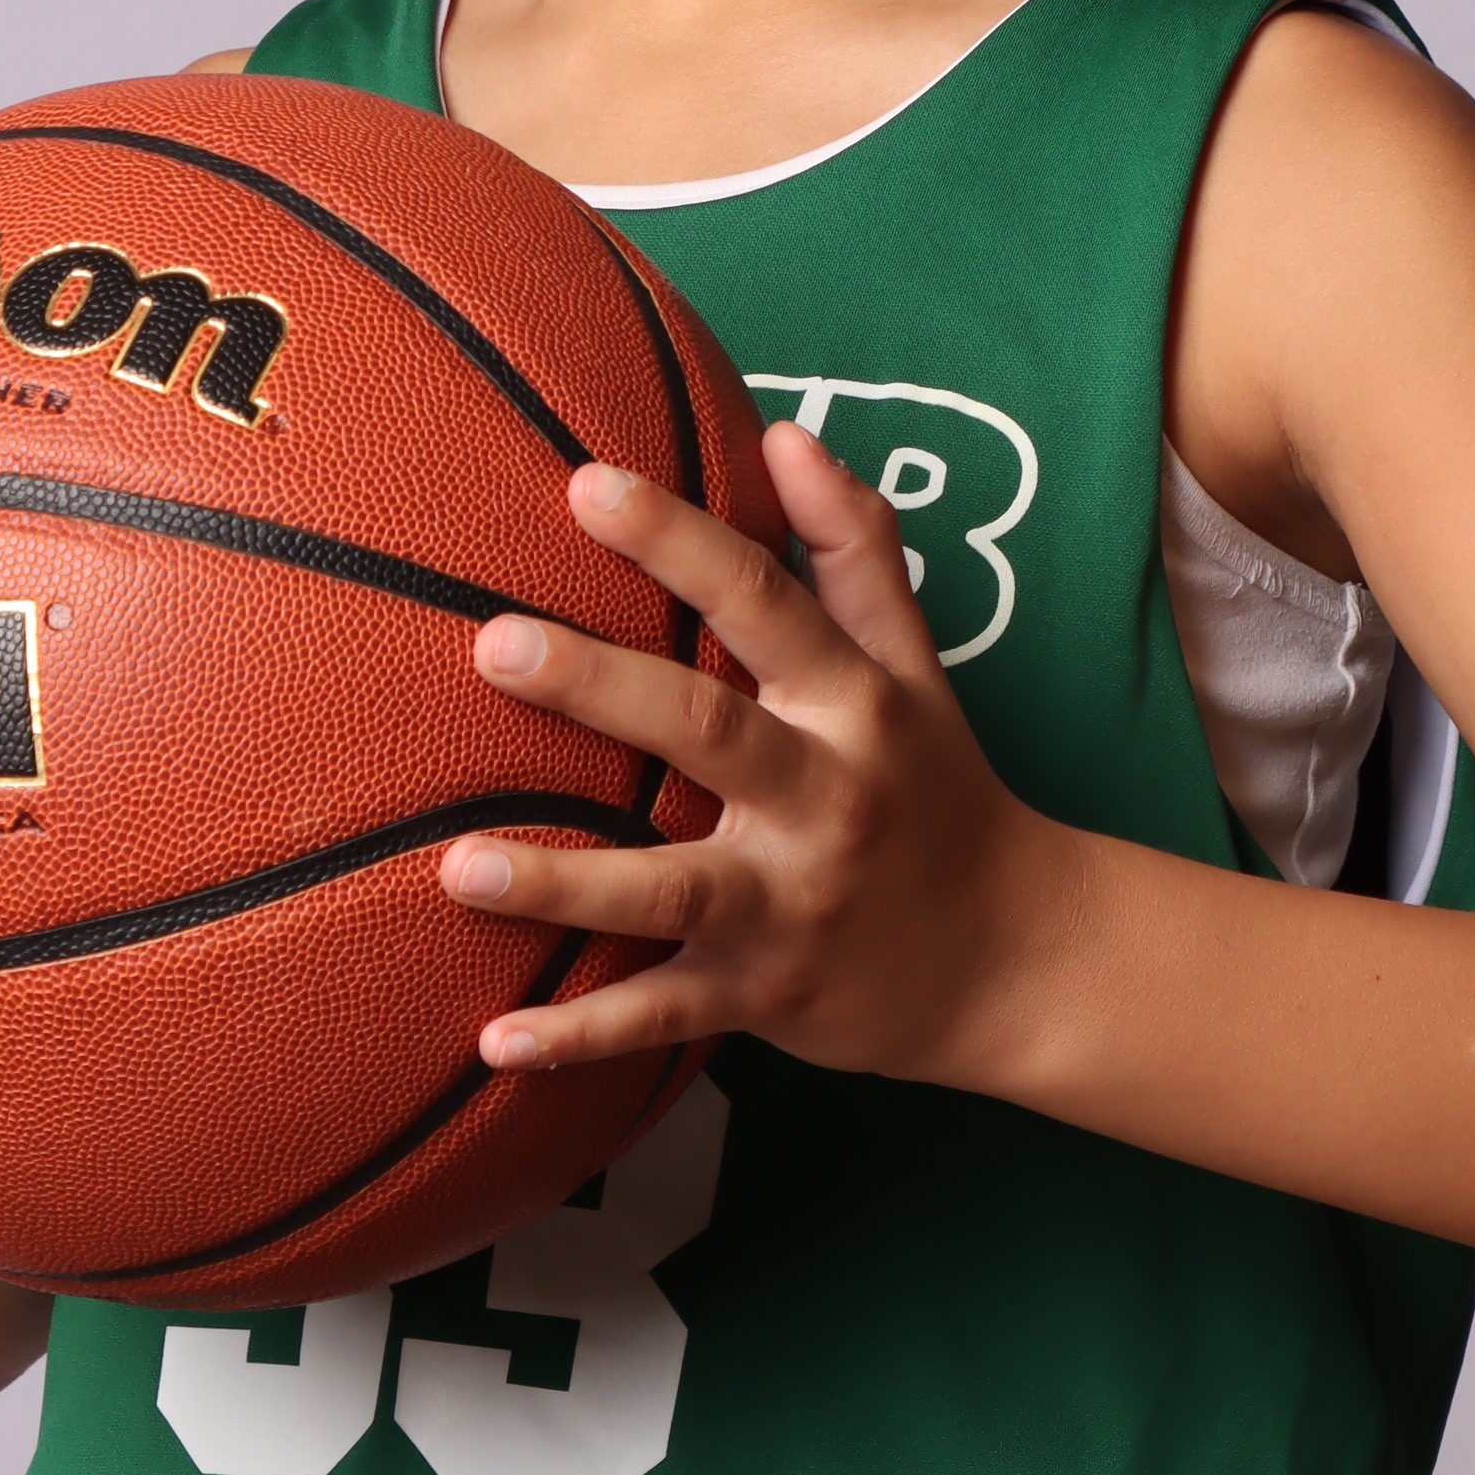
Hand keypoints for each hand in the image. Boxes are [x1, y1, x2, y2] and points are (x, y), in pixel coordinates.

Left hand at [438, 422, 1062, 1082]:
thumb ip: (854, 552)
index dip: (679, 539)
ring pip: (669, 890)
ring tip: (458, 866)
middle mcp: (826, 798)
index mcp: (853, 704)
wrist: (1016, 958)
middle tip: (492, 643)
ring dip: (564, 883)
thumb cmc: (939, 791)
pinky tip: (493, 1041)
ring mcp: (792, 903)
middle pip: (705, 730)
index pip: (763, 602)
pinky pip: (663, 1018)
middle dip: (597, 687)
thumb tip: (785, 433)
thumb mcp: (917, 668)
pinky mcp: (764, 993)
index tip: (587, 484)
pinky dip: (581, 1037)